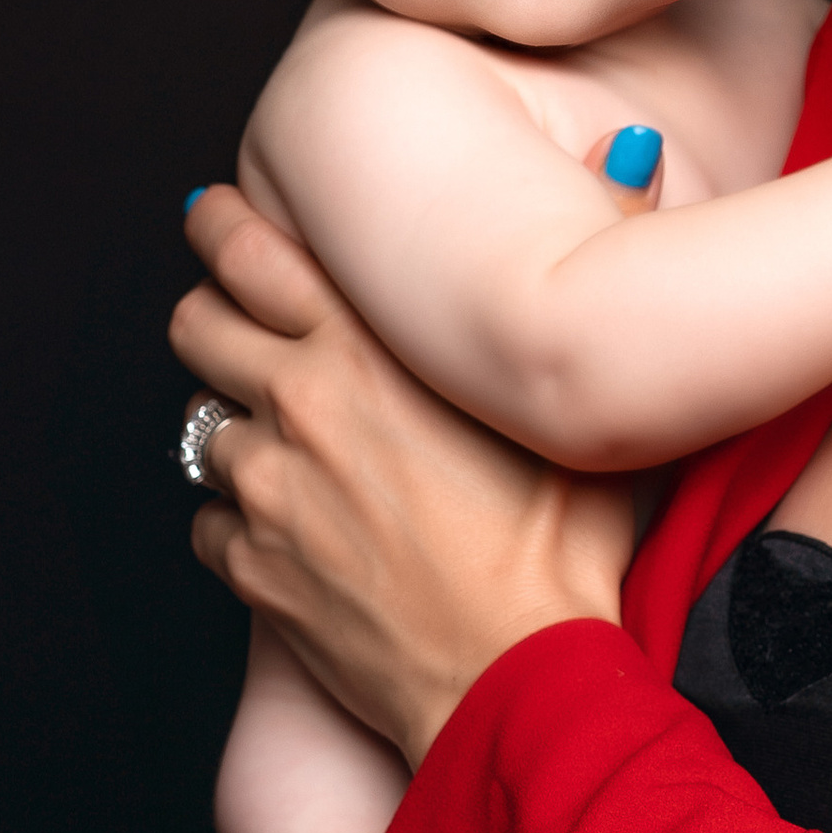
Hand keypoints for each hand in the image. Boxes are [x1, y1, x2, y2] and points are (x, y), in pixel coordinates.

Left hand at [172, 186, 631, 761]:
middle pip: (198, 325)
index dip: (226, 226)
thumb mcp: (589, 395)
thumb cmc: (564, 549)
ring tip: (280, 442)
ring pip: (200, 429)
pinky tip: (287, 532)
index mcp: (369, 350)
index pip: (253, 251)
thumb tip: (633, 151)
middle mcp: (300, 408)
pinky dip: (238, 524)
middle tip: (231, 319)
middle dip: (210, 314)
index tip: (218, 217)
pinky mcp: (255, 573)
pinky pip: (211, 528)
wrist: (516, 681)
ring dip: (233, 428)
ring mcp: (268, 494)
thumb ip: (599, 255)